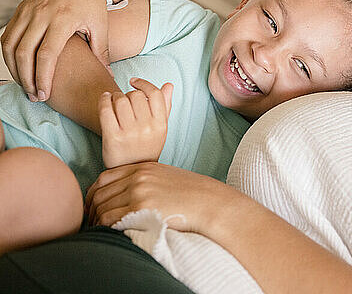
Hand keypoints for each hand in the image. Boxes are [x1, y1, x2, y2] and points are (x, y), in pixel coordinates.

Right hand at [1, 0, 110, 101]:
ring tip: (25, 85)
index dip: (43, 77)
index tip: (45, 94)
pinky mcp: (21, 8)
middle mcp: (41, 14)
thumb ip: (102, 51)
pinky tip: (18, 66)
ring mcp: (28, 10)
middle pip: (24, 53)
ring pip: (10, 45)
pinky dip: (9, 53)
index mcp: (62, 19)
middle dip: (27, 78)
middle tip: (34, 95)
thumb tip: (107, 75)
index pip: (46, 55)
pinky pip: (7, 34)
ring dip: (14, 68)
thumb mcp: (101, 24)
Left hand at [84, 161, 238, 231]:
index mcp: (143, 168)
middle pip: (100, 193)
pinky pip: (111, 220)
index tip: (91, 207)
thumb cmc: (192, 196)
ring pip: (102, 208)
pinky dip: (105, 228)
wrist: (209, 203)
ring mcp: (139, 191)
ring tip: (100, 232)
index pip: (104, 177)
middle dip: (91, 210)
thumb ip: (145, 182)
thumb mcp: (166, 179)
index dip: (92, 194)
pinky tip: (110, 234)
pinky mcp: (141, 208)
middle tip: (91, 224)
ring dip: (97, 222)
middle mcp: (138, 177)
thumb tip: (123, 198)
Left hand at [99, 78, 172, 167]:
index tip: (134, 82)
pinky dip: (103, 100)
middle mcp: (147, 128)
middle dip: (127, 93)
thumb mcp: (160, 129)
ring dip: (115, 96)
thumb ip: (165, 106)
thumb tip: (168, 85)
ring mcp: (130, 133)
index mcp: (160, 124)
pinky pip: (106, 110)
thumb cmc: (146, 147)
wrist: (131, 171)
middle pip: (135, 95)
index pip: (155, 94)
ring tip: (113, 100)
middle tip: (123, 98)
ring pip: (120, 100)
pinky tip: (104, 99)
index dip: (143, 83)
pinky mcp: (113, 137)